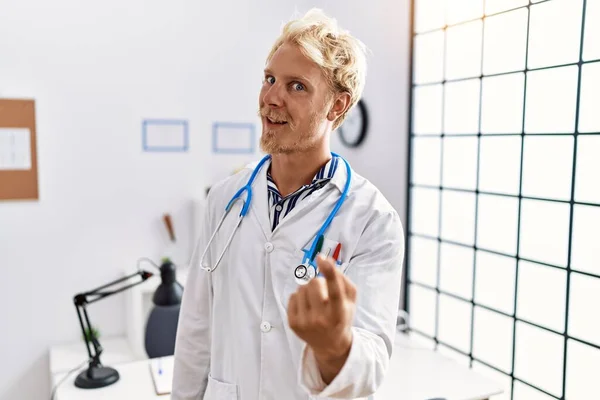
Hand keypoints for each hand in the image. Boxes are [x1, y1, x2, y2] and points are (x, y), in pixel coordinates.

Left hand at [287, 254, 356, 378]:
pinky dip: (299, 298)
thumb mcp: (350, 301)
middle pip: (314, 282)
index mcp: (339, 313)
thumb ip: (342, 279)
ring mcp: (305, 322)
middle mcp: (322, 319)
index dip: (329, 272)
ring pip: (301, 288)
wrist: (330, 345)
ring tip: (315, 303)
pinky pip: (292, 296)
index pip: (335, 290)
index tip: (322, 258)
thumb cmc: (341, 317)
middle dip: (319, 282)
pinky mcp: (293, 323)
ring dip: (308, 290)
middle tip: (323, 294)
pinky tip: (307, 308)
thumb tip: (327, 261)